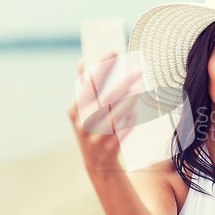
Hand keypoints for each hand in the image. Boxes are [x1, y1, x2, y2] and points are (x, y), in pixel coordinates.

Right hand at [68, 53, 141, 173]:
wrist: (96, 163)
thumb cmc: (91, 128)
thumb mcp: (82, 111)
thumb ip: (83, 88)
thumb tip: (82, 61)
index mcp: (75, 110)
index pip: (88, 83)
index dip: (101, 66)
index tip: (113, 51)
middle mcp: (83, 123)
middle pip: (106, 98)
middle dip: (123, 82)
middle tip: (138, 69)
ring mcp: (96, 136)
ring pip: (117, 113)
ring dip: (130, 100)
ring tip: (138, 90)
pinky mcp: (110, 147)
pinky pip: (124, 128)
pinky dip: (130, 119)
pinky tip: (134, 114)